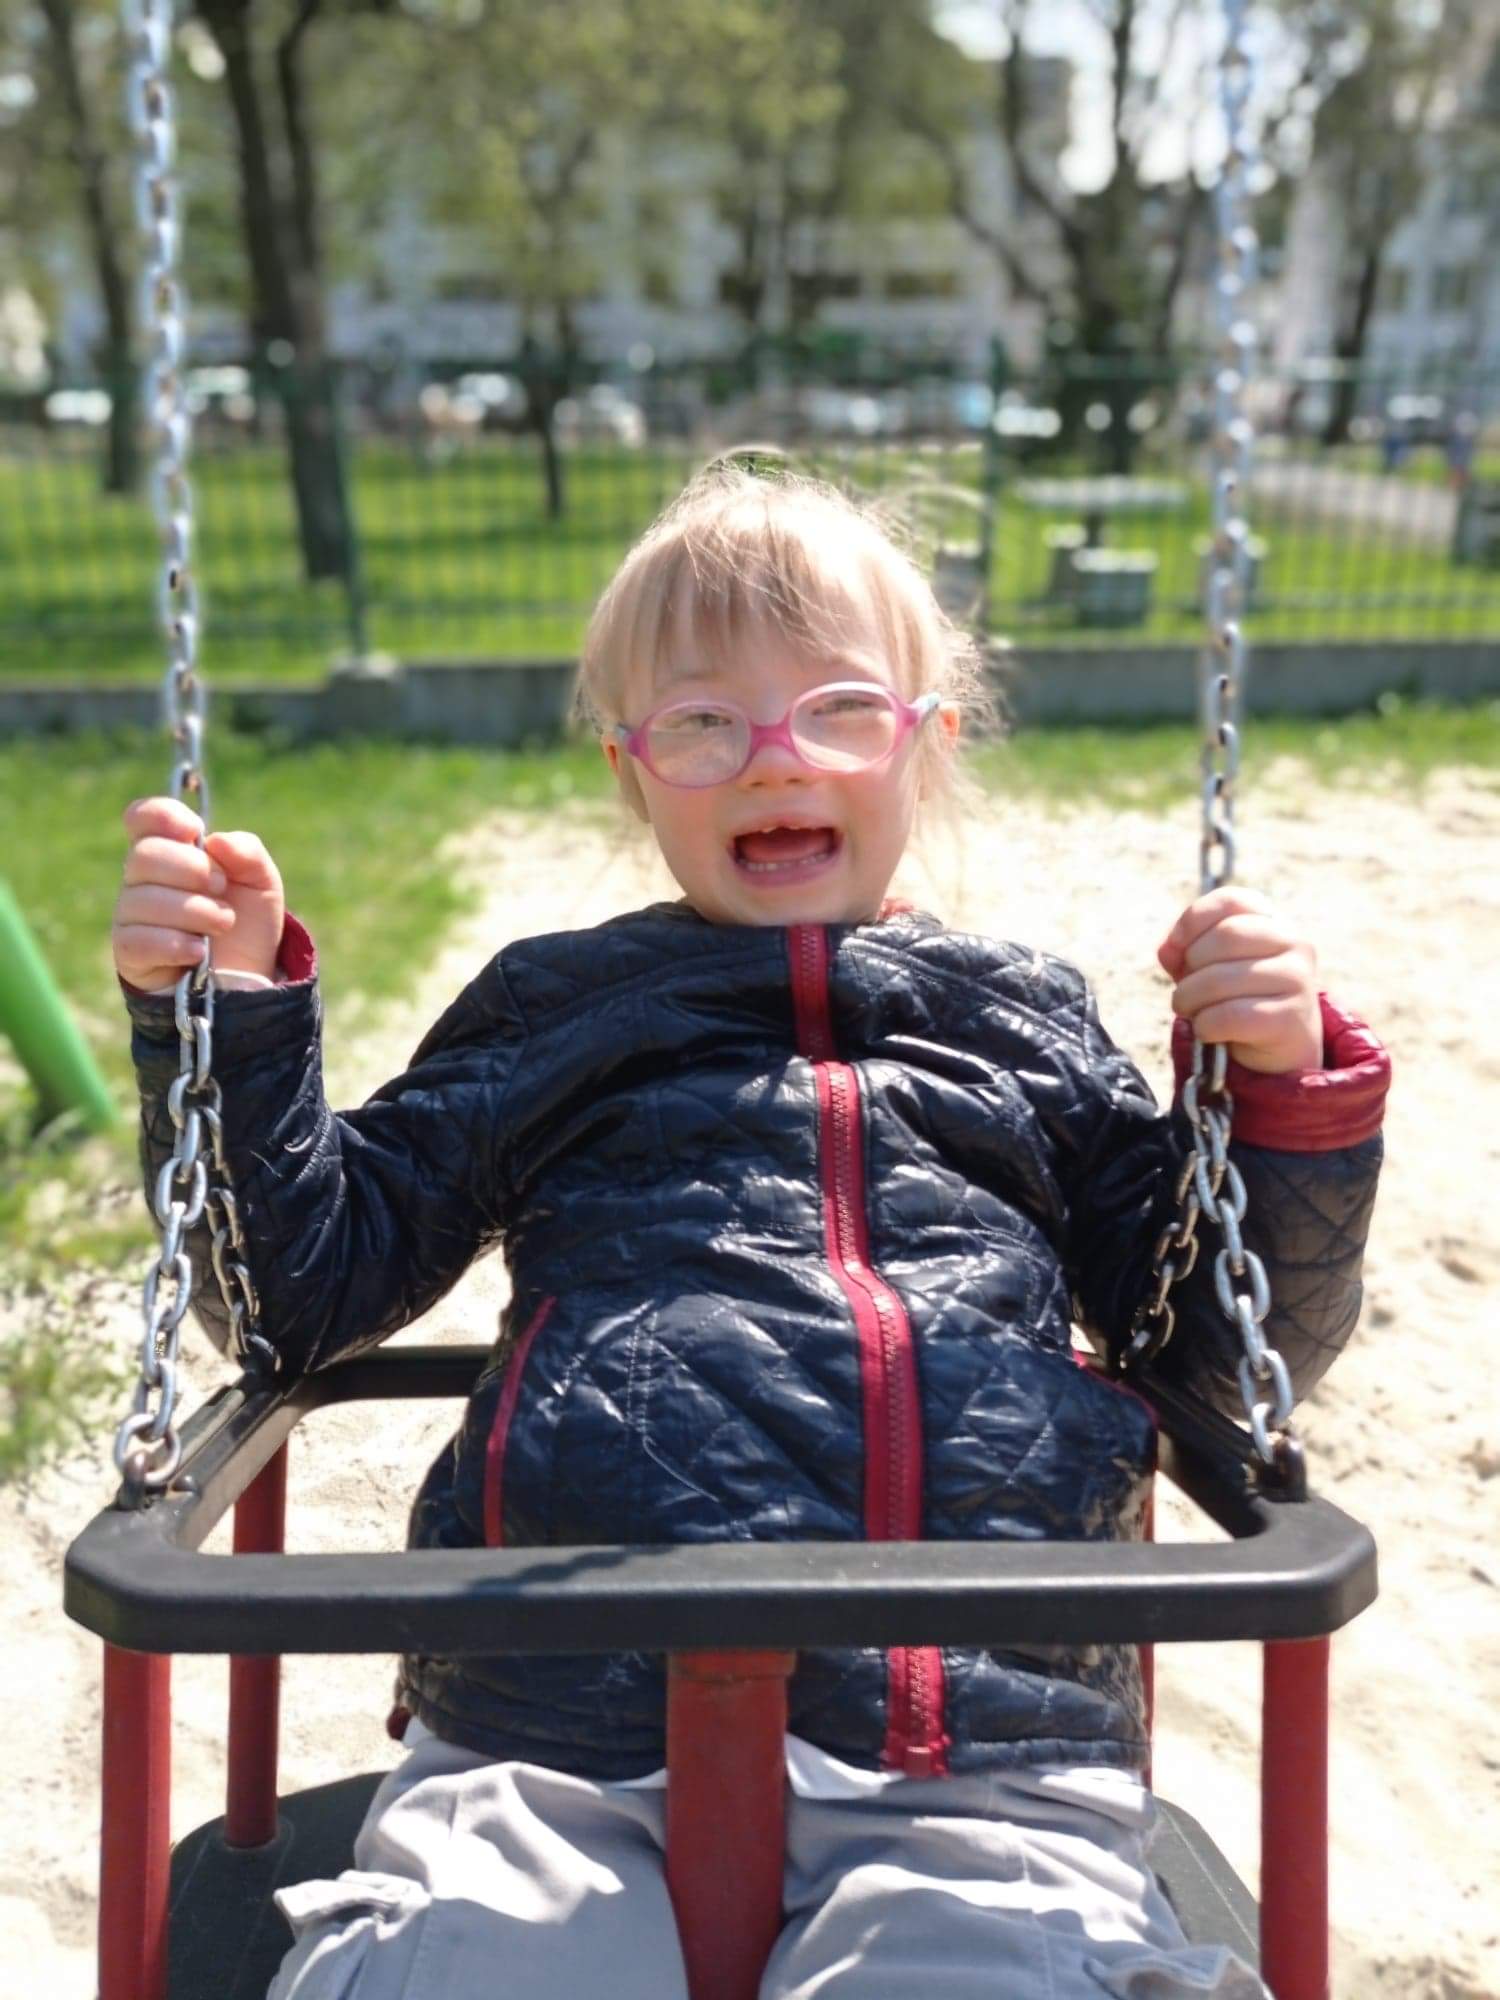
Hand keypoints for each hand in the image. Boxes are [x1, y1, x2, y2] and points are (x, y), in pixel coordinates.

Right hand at [112, 796, 285, 992]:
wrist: (247, 977)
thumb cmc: (247, 923)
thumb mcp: (262, 884)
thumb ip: (247, 853)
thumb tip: (216, 841)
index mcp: (169, 851)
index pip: (142, 817)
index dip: (163, 816)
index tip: (194, 830)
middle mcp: (141, 879)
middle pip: (144, 856)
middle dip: (194, 870)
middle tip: (222, 889)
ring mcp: (131, 915)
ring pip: (145, 899)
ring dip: (196, 911)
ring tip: (223, 924)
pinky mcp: (129, 952)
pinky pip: (140, 939)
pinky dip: (177, 944)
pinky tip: (199, 951)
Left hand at [1157, 887, 1322, 1074]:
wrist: (1279, 1046)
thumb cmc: (1238, 997)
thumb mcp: (1209, 967)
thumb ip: (1185, 951)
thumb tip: (1168, 949)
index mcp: (1272, 921)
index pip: (1231, 900)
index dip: (1194, 918)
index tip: (1175, 945)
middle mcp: (1292, 942)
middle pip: (1225, 936)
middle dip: (1189, 967)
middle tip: (1184, 992)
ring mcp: (1297, 978)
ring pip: (1221, 979)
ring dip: (1189, 1000)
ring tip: (1190, 1011)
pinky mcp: (1291, 1017)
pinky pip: (1230, 1016)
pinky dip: (1205, 1025)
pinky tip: (1207, 1031)